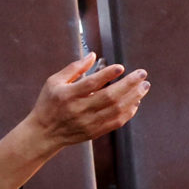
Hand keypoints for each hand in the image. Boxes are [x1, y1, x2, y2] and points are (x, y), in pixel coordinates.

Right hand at [26, 52, 147, 150]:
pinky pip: (116, 122)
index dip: (107, 74)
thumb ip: (74, 68)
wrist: (44, 133)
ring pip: (116, 110)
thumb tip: (93, 55)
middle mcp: (78, 109)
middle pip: (109, 97)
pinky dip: (129, 112)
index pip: (90, 83)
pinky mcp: (94, 132)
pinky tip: (135, 102)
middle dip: (129, 84)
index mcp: (67, 95)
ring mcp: (88, 122)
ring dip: (134, 97)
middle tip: (142, 74)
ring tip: (144, 86)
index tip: (121, 67)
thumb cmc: (49, 104)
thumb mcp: (54, 82)